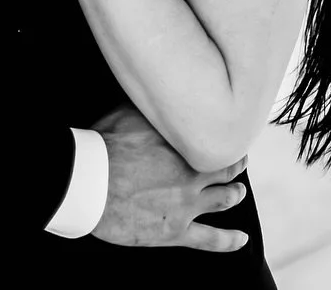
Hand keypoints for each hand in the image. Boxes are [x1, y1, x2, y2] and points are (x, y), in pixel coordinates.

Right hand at [91, 105, 248, 252]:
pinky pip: (210, 239)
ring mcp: (185, 204)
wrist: (89, 183)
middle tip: (241, 160)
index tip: (226, 133)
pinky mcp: (174, 231)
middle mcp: (191, 173)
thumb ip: (153, 108)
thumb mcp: (132, 112)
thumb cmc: (106, 145)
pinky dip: (229, 241)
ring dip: (235, 194)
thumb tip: (159, 89)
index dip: (223, 136)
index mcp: (184, 144)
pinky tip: (241, 240)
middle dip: (236, 163)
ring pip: (224, 199)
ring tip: (240, 191)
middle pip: (225, 167)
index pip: (215, 138)